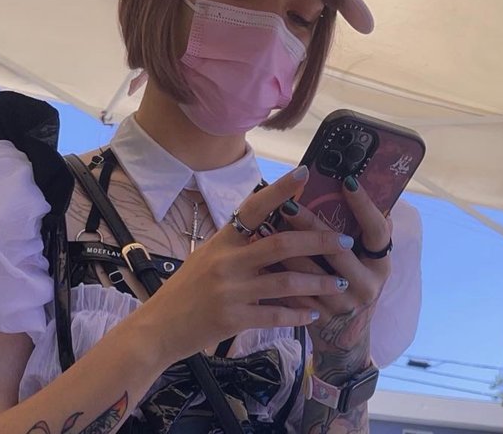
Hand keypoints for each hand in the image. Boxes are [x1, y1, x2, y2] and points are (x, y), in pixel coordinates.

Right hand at [138, 165, 351, 363]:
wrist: (158, 328)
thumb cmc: (184, 290)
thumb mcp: (206, 257)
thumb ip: (236, 244)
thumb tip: (267, 226)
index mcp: (221, 242)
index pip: (254, 208)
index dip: (280, 191)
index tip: (304, 174)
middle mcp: (227, 261)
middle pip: (281, 243)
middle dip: (318, 240)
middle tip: (345, 241)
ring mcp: (231, 291)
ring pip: (286, 281)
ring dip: (319, 282)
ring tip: (341, 283)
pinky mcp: (234, 319)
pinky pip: (276, 314)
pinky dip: (298, 314)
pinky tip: (314, 313)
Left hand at [268, 178, 391, 377]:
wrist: (344, 338)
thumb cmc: (353, 283)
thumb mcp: (365, 261)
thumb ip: (363, 231)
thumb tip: (357, 185)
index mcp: (381, 265)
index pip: (377, 230)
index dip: (364, 206)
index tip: (347, 181)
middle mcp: (366, 286)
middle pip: (336, 250)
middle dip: (310, 224)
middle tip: (288, 202)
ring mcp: (341, 305)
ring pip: (308, 272)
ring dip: (285, 247)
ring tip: (265, 224)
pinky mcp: (317, 317)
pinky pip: (292, 291)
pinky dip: (275, 271)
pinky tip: (259, 254)